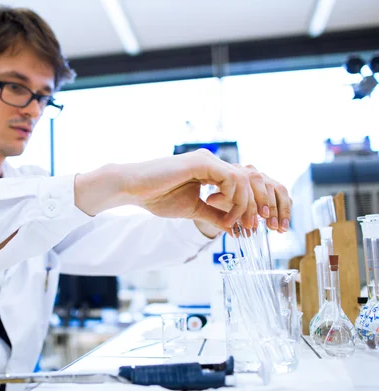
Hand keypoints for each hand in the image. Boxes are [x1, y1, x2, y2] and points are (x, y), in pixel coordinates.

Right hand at [75, 149, 290, 232]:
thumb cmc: (156, 196)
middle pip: (253, 178)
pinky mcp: (202, 162)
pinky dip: (234, 200)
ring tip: (241, 226)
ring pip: (245, 179)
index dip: (253, 205)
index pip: (244, 184)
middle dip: (260, 204)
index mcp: (211, 171)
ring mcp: (209, 159)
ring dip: (247, 206)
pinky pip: (231, 178)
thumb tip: (234, 228)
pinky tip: (226, 217)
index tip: (252, 228)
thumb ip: (214, 215)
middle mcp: (213, 162)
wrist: (133, 188)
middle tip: (258, 227)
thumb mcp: (193, 210)